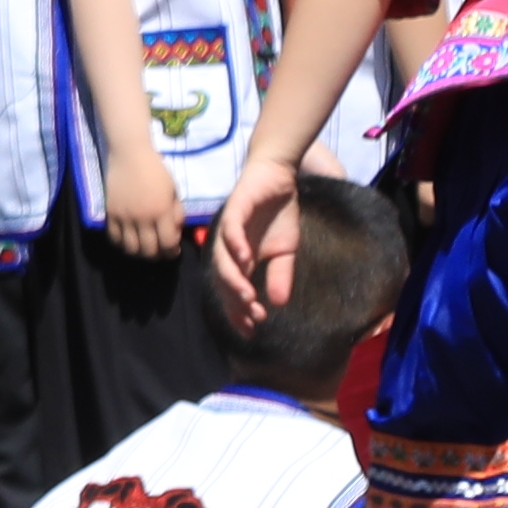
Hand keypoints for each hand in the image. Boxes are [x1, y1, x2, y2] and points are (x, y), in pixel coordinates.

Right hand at [101, 161, 189, 267]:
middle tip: (159, 252)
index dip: (172, 251)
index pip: (167, 242)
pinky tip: (128, 240)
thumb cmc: (156, 170)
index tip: (174, 250)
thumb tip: (175, 232)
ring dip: (139, 252)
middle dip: (156, 255)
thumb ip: (176, 213)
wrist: (130, 155)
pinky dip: (121, 244)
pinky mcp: (110, 213)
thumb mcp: (173, 191)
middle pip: (148, 250)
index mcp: (161, 211)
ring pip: (130, 248)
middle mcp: (143, 217)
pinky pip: (114, 237)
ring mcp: (124, 216)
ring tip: (143, 248)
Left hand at [209, 152, 302, 313]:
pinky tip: (244, 259)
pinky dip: (234, 244)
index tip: (250, 331)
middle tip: (250, 319)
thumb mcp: (286, 251)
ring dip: (233, 279)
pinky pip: (230, 229)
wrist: (277, 177)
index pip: (233, 291)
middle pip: (223, 280)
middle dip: (235, 302)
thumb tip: (279, 303)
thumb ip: (280, 276)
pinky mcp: (234, 210)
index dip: (238, 311)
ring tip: (247, 297)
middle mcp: (228, 248)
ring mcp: (228, 229)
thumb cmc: (278, 214)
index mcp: (239, 260)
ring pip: (222, 258)